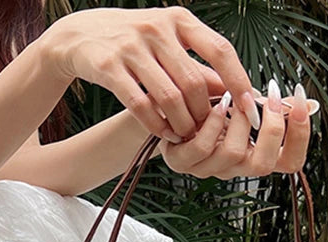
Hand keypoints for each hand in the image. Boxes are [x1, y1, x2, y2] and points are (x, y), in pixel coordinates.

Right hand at [50, 6, 257, 141]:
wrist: (80, 35)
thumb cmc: (131, 40)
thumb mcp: (166, 39)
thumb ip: (194, 60)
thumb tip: (232, 90)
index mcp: (179, 20)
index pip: (219, 50)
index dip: (237, 79)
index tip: (247, 103)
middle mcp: (158, 30)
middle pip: (193, 81)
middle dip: (203, 113)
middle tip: (207, 131)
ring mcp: (131, 48)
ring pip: (168, 96)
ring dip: (180, 123)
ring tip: (185, 136)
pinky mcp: (109, 67)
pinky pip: (139, 104)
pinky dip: (154, 124)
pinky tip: (163, 134)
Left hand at [159, 81, 312, 178]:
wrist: (170, 109)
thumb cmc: (210, 107)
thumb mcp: (246, 104)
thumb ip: (273, 107)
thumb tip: (308, 104)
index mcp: (254, 155)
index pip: (290, 162)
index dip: (300, 137)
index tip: (301, 104)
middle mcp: (233, 167)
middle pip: (263, 165)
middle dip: (270, 128)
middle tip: (269, 99)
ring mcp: (207, 168)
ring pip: (233, 153)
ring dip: (240, 120)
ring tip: (236, 98)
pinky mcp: (182, 162)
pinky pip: (202, 148)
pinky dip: (213, 124)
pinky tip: (217, 106)